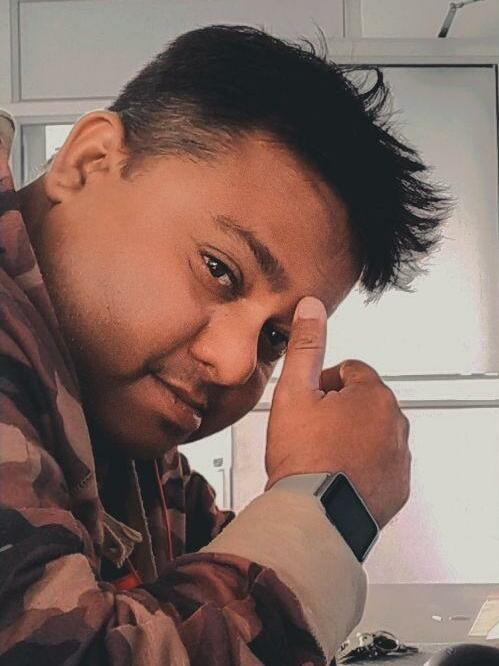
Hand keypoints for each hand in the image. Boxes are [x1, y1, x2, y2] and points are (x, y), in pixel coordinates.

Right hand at [265, 296, 410, 528]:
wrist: (314, 515)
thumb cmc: (304, 457)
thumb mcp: (294, 392)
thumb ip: (306, 346)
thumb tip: (312, 308)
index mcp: (373, 395)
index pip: (350, 371)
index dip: (323, 383)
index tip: (308, 402)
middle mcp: (395, 423)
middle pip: (362, 401)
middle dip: (338, 410)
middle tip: (309, 430)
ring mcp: (399, 456)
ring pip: (371, 432)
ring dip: (350, 437)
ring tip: (320, 455)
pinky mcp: (397, 485)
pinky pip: (380, 463)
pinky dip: (361, 464)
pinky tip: (335, 474)